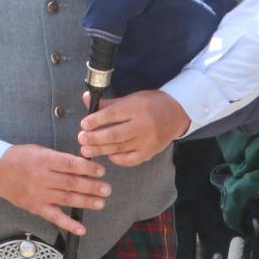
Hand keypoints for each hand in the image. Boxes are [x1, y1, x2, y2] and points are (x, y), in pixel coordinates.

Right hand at [0, 144, 110, 236]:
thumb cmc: (20, 157)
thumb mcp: (40, 150)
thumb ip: (59, 158)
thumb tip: (83, 164)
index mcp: (44, 160)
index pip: (70, 164)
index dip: (87, 168)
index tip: (101, 170)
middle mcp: (42, 178)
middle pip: (71, 183)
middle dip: (91, 187)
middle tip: (106, 189)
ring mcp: (39, 194)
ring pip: (66, 199)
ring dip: (86, 202)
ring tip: (101, 202)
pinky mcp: (36, 207)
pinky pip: (54, 217)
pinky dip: (68, 224)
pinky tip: (82, 229)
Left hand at [76, 90, 190, 166]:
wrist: (177, 112)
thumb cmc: (151, 103)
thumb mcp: (131, 98)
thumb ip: (108, 103)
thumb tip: (86, 98)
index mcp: (137, 108)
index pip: (113, 115)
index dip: (96, 120)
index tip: (83, 124)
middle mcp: (143, 125)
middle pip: (114, 134)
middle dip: (95, 138)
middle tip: (81, 139)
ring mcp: (147, 140)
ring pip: (120, 148)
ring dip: (101, 150)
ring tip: (86, 150)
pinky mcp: (150, 152)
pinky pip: (130, 159)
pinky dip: (117, 159)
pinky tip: (107, 155)